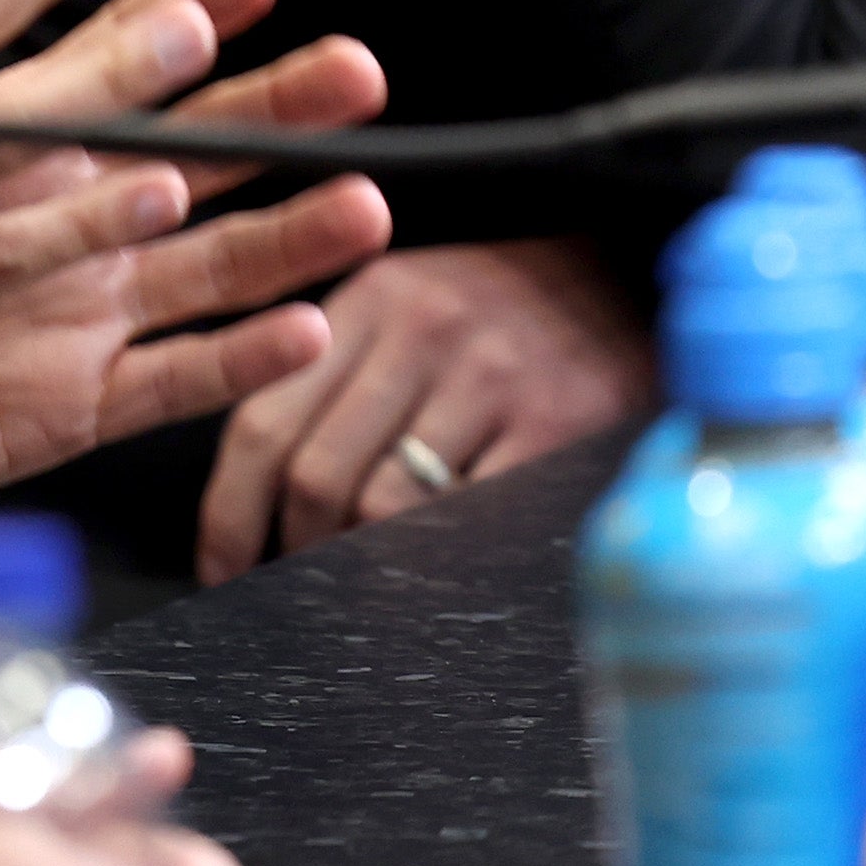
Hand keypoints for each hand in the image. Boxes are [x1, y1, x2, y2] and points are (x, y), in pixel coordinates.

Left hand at [0, 0, 395, 528]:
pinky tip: (306, 327)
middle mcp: (61, 228)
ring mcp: (71, 316)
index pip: (110, 65)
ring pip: (204, 269)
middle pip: (190, 155)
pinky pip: (162, 385)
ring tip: (364, 201)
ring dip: (287, 236)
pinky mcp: (60, 406)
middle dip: (269, 111)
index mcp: (6, 151)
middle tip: (353, 68)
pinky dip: (236, 360)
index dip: (180, 17)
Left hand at [195, 236, 655, 582]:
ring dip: (364, 569)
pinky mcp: (557, 419)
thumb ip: (345, 370)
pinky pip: (472, 517)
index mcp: (370, 300)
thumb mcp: (417, 300)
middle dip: (297, 555)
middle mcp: (421, 330)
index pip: (261, 425)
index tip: (223, 569)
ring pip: (384, 508)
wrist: (642, 271)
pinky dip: (444, 563)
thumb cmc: (514, 306)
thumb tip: (274, 491)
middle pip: (315, 477)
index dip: (230, 516)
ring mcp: (490, 375)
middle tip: (301, 593)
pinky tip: (442, 583)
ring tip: (369, 594)